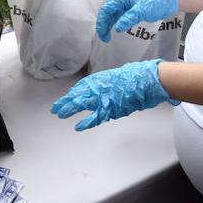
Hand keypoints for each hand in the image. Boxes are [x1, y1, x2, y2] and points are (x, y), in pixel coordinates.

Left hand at [51, 60, 177, 130]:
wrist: (146, 80)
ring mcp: (102, 97)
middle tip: (56, 108)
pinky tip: (77, 127)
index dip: (73, 93)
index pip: (81, 86)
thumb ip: (109, 83)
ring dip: (69, 110)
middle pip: (77, 95)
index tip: (67, 97)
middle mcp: (98, 87)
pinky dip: (86, 123)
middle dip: (65, 102)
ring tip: (60, 115)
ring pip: (81, 104)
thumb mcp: (119, 76)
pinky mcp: (109, 109)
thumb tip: (106, 88)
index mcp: (100, 78)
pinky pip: (95, 117)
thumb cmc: (137, 75)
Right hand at [95, 0, 178, 42]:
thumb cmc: (154, 2)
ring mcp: (124, 9)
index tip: (103, 32)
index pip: (105, 10)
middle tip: (104, 39)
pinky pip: (117, 21)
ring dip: (107, 28)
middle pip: (106, 15)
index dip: (101, 21)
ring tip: (107, 39)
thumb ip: (128, 18)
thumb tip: (117, 28)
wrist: (166, 2)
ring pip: (110, 19)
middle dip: (103, 27)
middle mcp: (120, 4)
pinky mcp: (129, 15)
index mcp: (120, 0)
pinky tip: (114, 33)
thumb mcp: (141, 10)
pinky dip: (114, 27)